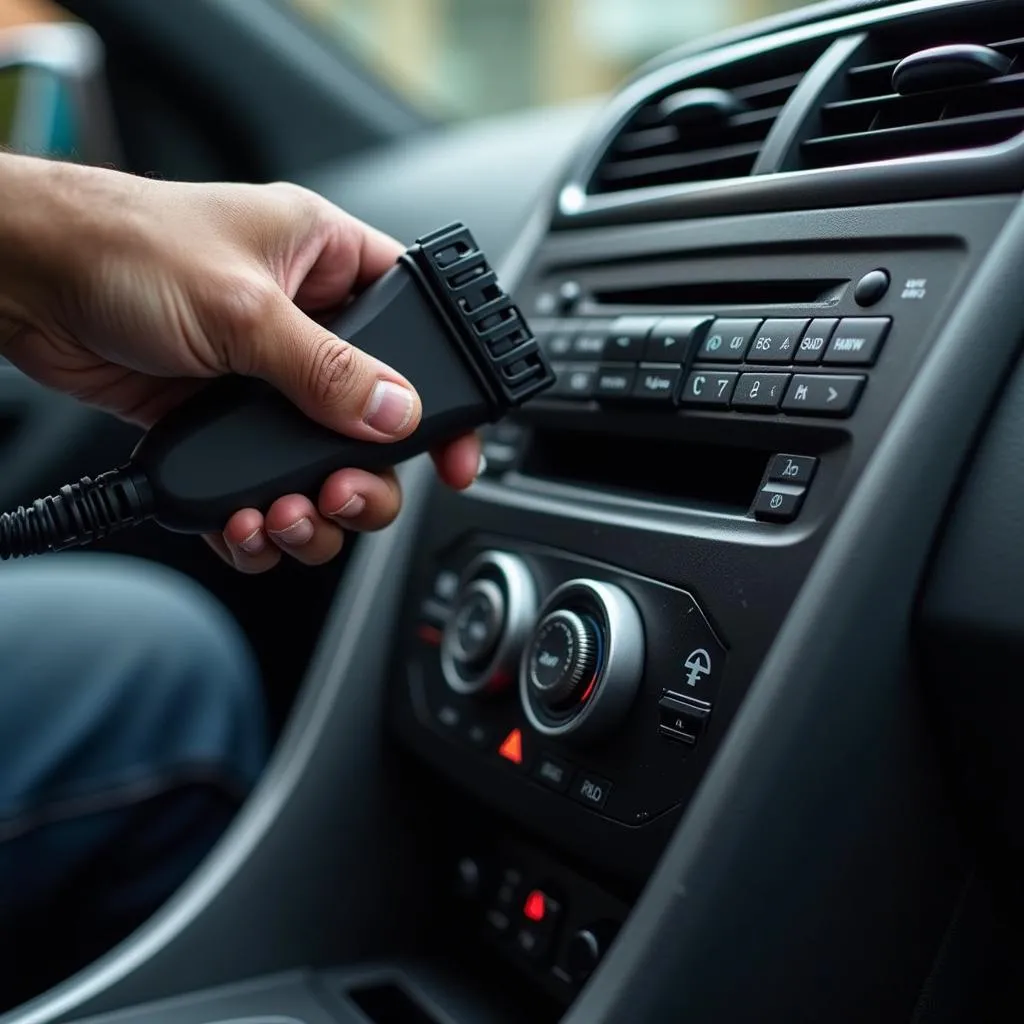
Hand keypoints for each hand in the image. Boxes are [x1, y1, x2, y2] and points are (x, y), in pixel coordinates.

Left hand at [0, 155, 479, 570]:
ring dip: (310, 511)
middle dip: (364, 478)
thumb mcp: (239, 307)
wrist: (25, 279)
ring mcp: (265, 382)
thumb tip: (396, 411)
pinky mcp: (223, 423)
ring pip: (323, 469)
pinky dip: (258, 523)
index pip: (419, 329)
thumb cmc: (122, 245)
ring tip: (281, 515)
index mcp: (329, 265)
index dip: (446, 393)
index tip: (456, 453)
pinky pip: (264, 489)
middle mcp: (306, 326)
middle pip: (376, 424)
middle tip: (342, 495)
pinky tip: (241, 524)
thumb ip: (324, 368)